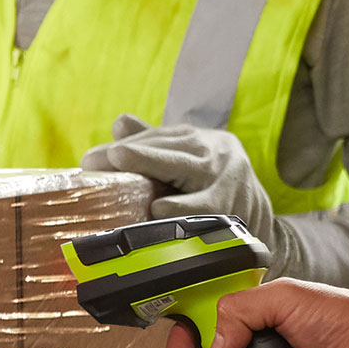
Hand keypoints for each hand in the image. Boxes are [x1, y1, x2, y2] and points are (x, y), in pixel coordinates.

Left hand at [78, 117, 275, 243]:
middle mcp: (218, 159)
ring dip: (178, 201)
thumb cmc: (207, 181)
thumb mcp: (184, 155)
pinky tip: (173, 224)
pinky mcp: (239, 218)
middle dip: (144, 158)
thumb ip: (153, 142)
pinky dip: (193, 221)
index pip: (160, 140)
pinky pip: (215, 219)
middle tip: (114, 159)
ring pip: (202, 191)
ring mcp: (232, 189)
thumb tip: (119, 123)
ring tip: (154, 206)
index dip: (127, 148)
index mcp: (199, 141)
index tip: (91, 160)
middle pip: (178, 158)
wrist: (257, 212)